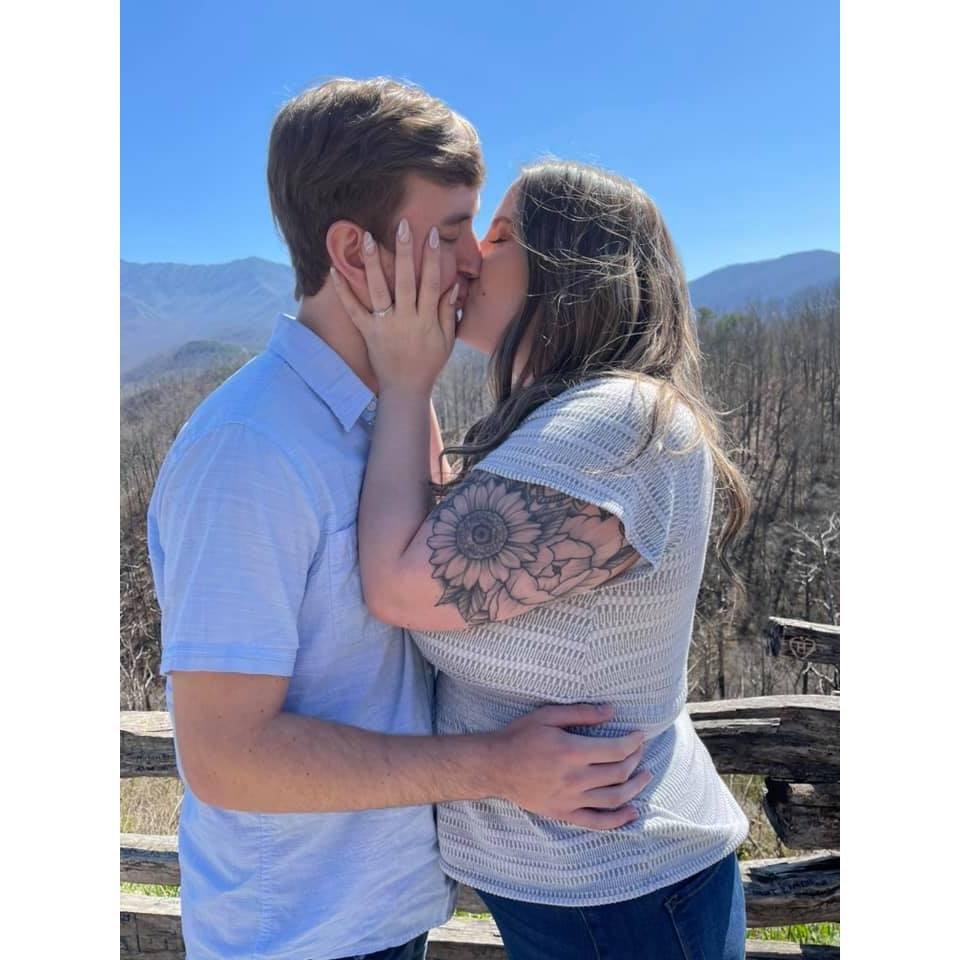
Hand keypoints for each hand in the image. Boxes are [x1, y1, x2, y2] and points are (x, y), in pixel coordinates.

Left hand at [330, 219, 457, 395]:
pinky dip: (344, 291)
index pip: (432, 283)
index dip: (432, 258)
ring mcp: (384, 325)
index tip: (432, 234)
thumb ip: (449, 312)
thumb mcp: (447, 340)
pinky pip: (354, 310)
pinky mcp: (367, 332)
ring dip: (373, 263)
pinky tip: (335, 270)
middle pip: (405, 280)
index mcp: (426, 320)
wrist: (404, 388)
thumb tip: (454, 285)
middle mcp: (405, 320)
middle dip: (404, 251)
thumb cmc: (429, 363)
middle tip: (401, 225)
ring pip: (378, 290)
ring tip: (368, 237)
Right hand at [493, 703, 651, 829]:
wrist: (495, 766)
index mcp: (572, 751)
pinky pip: (597, 822)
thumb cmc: (520, 736)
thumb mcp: (548, 715)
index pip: (616, 750)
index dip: (633, 743)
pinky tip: (632, 812)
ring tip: (645, 776)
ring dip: (635, 787)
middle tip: (640, 750)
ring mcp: (570, 799)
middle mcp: (575, 778)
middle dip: (636, 760)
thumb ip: (581, 713)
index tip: (639, 736)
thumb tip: (611, 711)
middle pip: (619, 773)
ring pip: (614, 798)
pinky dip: (619, 820)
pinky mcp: (564, 813)